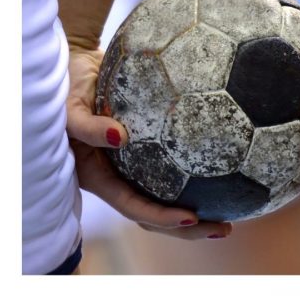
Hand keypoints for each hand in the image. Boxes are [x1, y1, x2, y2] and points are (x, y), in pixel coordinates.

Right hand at [66, 48, 231, 239]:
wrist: (78, 69)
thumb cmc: (68, 87)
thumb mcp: (69, 107)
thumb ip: (87, 126)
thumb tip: (119, 136)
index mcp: (99, 178)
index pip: (134, 207)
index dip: (161, 217)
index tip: (192, 218)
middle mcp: (119, 180)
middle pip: (156, 216)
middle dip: (189, 228)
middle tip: (225, 228)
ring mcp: (133, 170)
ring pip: (167, 200)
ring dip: (199, 212)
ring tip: (231, 214)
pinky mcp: (147, 155)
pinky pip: (173, 173)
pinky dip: (197, 180)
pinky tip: (227, 176)